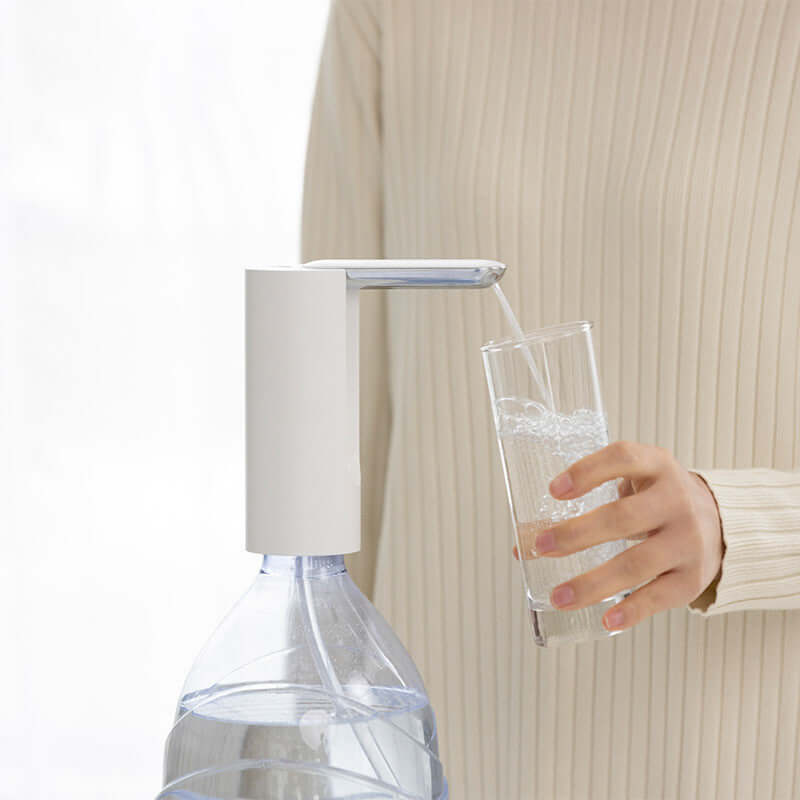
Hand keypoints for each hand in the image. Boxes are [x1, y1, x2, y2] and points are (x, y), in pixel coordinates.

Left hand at [514, 441, 723, 631]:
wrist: (721, 524)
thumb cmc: (657, 500)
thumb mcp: (634, 482)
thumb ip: (588, 499)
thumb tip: (523, 543)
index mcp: (657, 467)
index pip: (622, 458)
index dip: (587, 471)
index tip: (554, 491)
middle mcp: (676, 501)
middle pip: (622, 518)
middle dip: (576, 534)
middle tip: (540, 547)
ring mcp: (688, 541)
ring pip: (636, 563)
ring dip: (592, 583)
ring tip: (558, 596)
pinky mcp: (693, 578)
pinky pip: (659, 596)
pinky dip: (631, 611)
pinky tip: (605, 620)